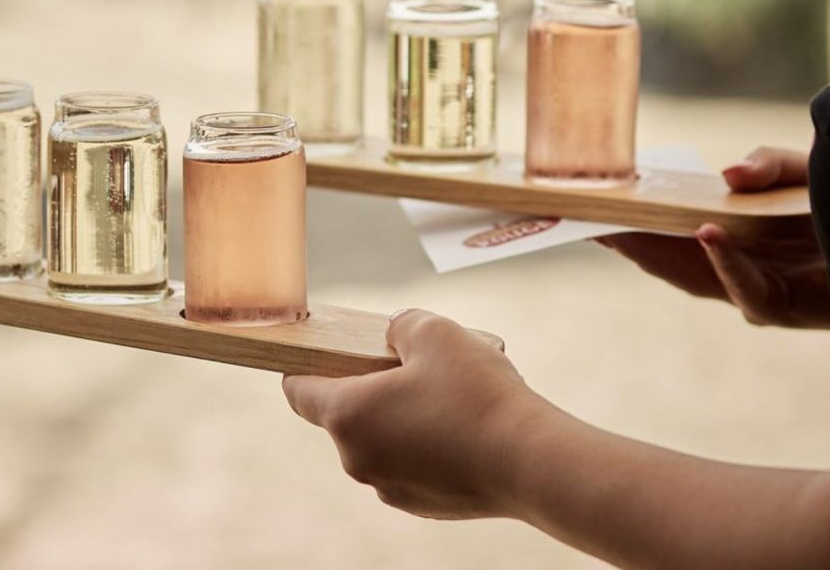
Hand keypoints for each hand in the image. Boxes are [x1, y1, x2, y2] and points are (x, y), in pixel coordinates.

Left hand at [283, 309, 549, 519]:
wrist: (530, 462)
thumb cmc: (476, 394)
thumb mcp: (435, 332)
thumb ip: (401, 325)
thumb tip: (394, 335)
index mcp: (346, 415)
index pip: (298, 391)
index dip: (304, 365)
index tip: (323, 352)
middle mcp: (356, 459)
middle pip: (344, 414)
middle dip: (369, 386)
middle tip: (409, 364)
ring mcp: (388, 488)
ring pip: (379, 440)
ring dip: (398, 415)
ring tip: (445, 395)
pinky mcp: (420, 505)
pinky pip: (408, 464)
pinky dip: (423, 444)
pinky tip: (461, 427)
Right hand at [597, 147, 829, 327]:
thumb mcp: (802, 173)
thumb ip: (767, 164)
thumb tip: (726, 174)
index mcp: (728, 238)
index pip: (667, 233)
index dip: (629, 222)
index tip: (589, 207)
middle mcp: (730, 268)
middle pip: (664, 259)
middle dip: (624, 241)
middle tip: (585, 220)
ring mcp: (749, 289)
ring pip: (689, 278)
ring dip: (655, 255)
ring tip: (622, 229)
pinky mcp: (778, 307)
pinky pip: (743, 290)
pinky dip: (725, 262)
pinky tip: (707, 235)